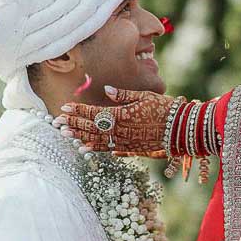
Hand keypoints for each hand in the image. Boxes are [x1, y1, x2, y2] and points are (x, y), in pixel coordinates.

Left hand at [60, 89, 175, 156]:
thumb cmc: (165, 108)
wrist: (182, 129)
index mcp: (123, 115)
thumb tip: (107, 90)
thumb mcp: (145, 96)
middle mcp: (121, 130)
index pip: (94, 113)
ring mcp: (126, 142)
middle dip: (74, 125)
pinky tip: (86, 148)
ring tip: (66, 135)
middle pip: (92, 128)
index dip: (78, 111)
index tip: (64, 108)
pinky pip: (110, 149)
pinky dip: (96, 148)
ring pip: (98, 141)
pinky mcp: (132, 149)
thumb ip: (124, 95)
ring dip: (81, 137)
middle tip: (58, 123)